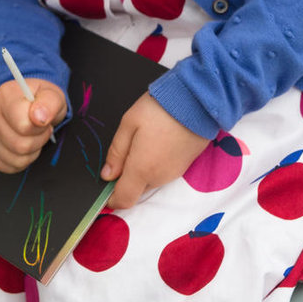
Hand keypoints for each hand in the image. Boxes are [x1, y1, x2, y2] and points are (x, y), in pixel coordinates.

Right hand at [0, 78, 66, 171]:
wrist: (22, 102)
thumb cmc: (39, 101)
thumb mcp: (52, 95)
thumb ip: (49, 103)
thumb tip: (40, 118)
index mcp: (5, 95)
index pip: (24, 127)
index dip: (41, 129)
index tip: (44, 121)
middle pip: (21, 146)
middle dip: (39, 142)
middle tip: (40, 131)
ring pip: (16, 159)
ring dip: (32, 153)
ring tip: (32, 137)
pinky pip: (9, 166)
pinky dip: (22, 161)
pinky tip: (22, 145)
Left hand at [101, 94, 210, 209]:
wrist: (198, 101)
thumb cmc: (161, 109)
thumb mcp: (129, 123)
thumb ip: (116, 152)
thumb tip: (107, 174)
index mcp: (141, 169)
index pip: (123, 200)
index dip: (111, 199)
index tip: (104, 187)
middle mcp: (158, 177)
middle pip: (136, 190)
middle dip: (126, 179)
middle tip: (125, 151)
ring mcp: (173, 173)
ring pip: (149, 181)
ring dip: (141, 170)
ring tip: (142, 141)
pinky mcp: (184, 167)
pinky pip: (163, 173)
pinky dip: (155, 164)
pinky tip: (156, 143)